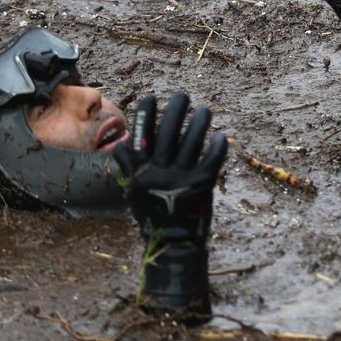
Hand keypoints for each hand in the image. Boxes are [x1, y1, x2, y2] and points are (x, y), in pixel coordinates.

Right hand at [113, 93, 226, 313]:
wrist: (172, 245)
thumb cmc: (153, 214)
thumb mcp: (133, 192)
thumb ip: (128, 168)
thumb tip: (120, 144)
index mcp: (140, 171)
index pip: (140, 135)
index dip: (146, 114)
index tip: (151, 97)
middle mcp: (159, 171)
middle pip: (168, 131)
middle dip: (176, 109)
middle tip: (183, 95)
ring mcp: (181, 177)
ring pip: (192, 140)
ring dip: (199, 121)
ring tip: (204, 110)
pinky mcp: (203, 184)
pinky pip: (212, 158)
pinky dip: (217, 145)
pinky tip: (220, 136)